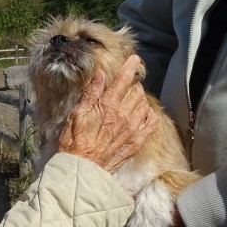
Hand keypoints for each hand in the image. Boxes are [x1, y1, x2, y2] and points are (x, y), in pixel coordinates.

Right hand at [57, 55, 158, 172]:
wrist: (83, 168)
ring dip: (140, 98)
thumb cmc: (75, 141)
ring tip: (132, 99)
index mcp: (108, 105)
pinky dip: (150, 115)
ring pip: (145, 105)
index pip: (124, 80)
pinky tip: (144, 113)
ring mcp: (133, 129)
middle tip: (126, 85)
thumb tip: (100, 74)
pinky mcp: (136, 142)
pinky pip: (152, 124)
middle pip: (136, 91)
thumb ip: (91, 93)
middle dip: (133, 84)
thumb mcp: (77, 114)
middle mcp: (124, 115)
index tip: (134, 59)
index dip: (130, 67)